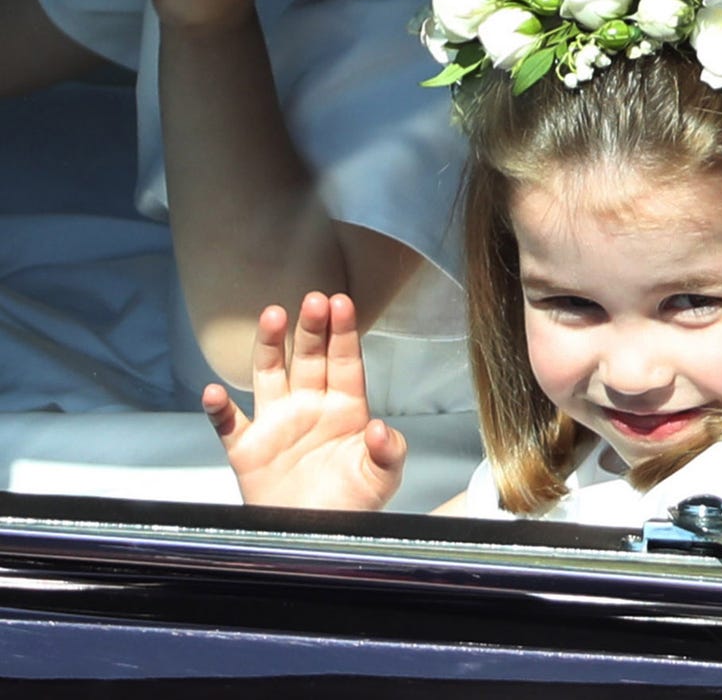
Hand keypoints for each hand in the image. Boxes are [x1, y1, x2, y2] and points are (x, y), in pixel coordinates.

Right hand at [202, 292, 405, 509]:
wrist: (315, 543)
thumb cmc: (351, 507)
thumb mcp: (382, 479)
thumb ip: (388, 451)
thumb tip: (380, 428)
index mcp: (344, 408)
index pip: (345, 360)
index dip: (343, 332)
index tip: (342, 303)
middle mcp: (309, 406)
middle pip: (309, 356)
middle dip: (311, 327)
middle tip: (313, 299)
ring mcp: (276, 423)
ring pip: (269, 373)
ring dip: (269, 345)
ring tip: (272, 315)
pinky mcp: (247, 449)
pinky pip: (228, 423)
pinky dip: (218, 409)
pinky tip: (213, 392)